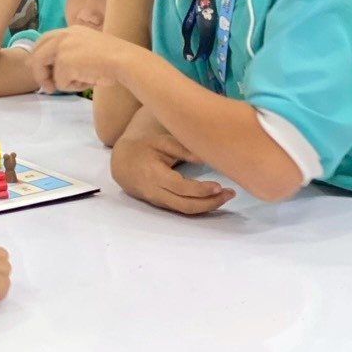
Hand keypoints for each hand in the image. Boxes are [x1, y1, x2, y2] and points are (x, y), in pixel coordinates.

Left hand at [30, 26, 126, 92]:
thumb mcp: (89, 51)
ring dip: (59, 82)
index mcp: (71, 31)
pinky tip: (88, 81)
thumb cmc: (114, 60)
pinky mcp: (64, 62)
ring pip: (44, 70)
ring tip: (80, 83)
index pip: (44, 40)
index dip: (39, 57)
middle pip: (37, 54)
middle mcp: (63, 35)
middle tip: (48, 88)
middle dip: (39, 73)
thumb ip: (71, 55)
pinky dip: (72, 87)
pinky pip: (60, 83)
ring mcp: (62, 48)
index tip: (41, 71)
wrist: (125, 61)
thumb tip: (53, 73)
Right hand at [111, 133, 235, 214]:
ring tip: (226, 196)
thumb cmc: (144, 149)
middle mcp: (156, 192)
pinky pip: (183, 209)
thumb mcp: (161, 142)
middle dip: (210, 202)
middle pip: (186, 205)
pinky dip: (200, 206)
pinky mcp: (162, 205)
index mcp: (155, 175)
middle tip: (230, 194)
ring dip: (208, 206)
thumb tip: (205, 158)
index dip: (201, 190)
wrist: (122, 164)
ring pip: (186, 210)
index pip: (181, 188)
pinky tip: (213, 199)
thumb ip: (183, 149)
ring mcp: (159, 201)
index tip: (219, 185)